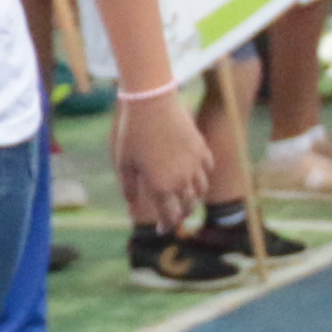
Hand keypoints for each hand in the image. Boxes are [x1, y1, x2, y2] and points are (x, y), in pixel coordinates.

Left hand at [110, 87, 207, 230]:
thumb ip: (129, 188)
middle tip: (173, 217)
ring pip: (201, 190)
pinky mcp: (201, 148)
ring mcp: (195, 164)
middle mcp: (182, 179)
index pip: (169, 216)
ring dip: (194, 198)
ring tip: (186, 199)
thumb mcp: (124, 163)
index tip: (161, 230)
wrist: (151, 102)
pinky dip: (202, 177)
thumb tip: (131, 207)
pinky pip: (207, 169)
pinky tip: (196, 176)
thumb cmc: (132, 132)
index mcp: (161, 186)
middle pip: (188, 206)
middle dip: (181, 215)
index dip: (166, 226)